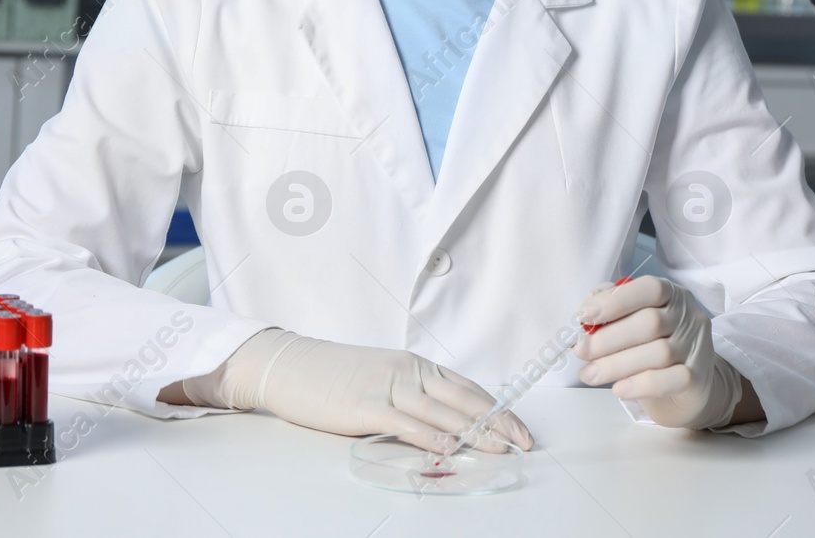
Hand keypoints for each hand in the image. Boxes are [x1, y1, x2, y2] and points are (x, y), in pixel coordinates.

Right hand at [179, 328, 532, 453]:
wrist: (290, 365)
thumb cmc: (334, 375)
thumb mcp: (382, 377)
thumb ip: (412, 397)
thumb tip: (445, 423)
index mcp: (415, 365)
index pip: (467, 389)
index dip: (497, 409)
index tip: (520, 428)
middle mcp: (408, 371)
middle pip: (464, 399)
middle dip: (498, 422)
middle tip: (525, 442)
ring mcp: (388, 387)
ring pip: (442, 412)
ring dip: (475, 432)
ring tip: (501, 449)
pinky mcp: (366, 405)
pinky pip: (407, 423)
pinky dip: (432, 437)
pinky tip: (451, 448)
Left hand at [573, 276, 741, 429]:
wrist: (686, 387)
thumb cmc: (652, 345)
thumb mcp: (634, 320)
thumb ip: (612, 308)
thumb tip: (586, 313)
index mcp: (671, 294)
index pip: (649, 288)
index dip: (615, 301)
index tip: (584, 317)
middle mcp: (688, 317)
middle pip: (649, 323)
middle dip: (608, 338)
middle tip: (581, 352)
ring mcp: (695, 347)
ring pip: (658, 353)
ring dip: (616, 365)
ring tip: (589, 374)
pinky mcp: (696, 378)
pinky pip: (668, 380)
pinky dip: (639, 385)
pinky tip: (618, 389)